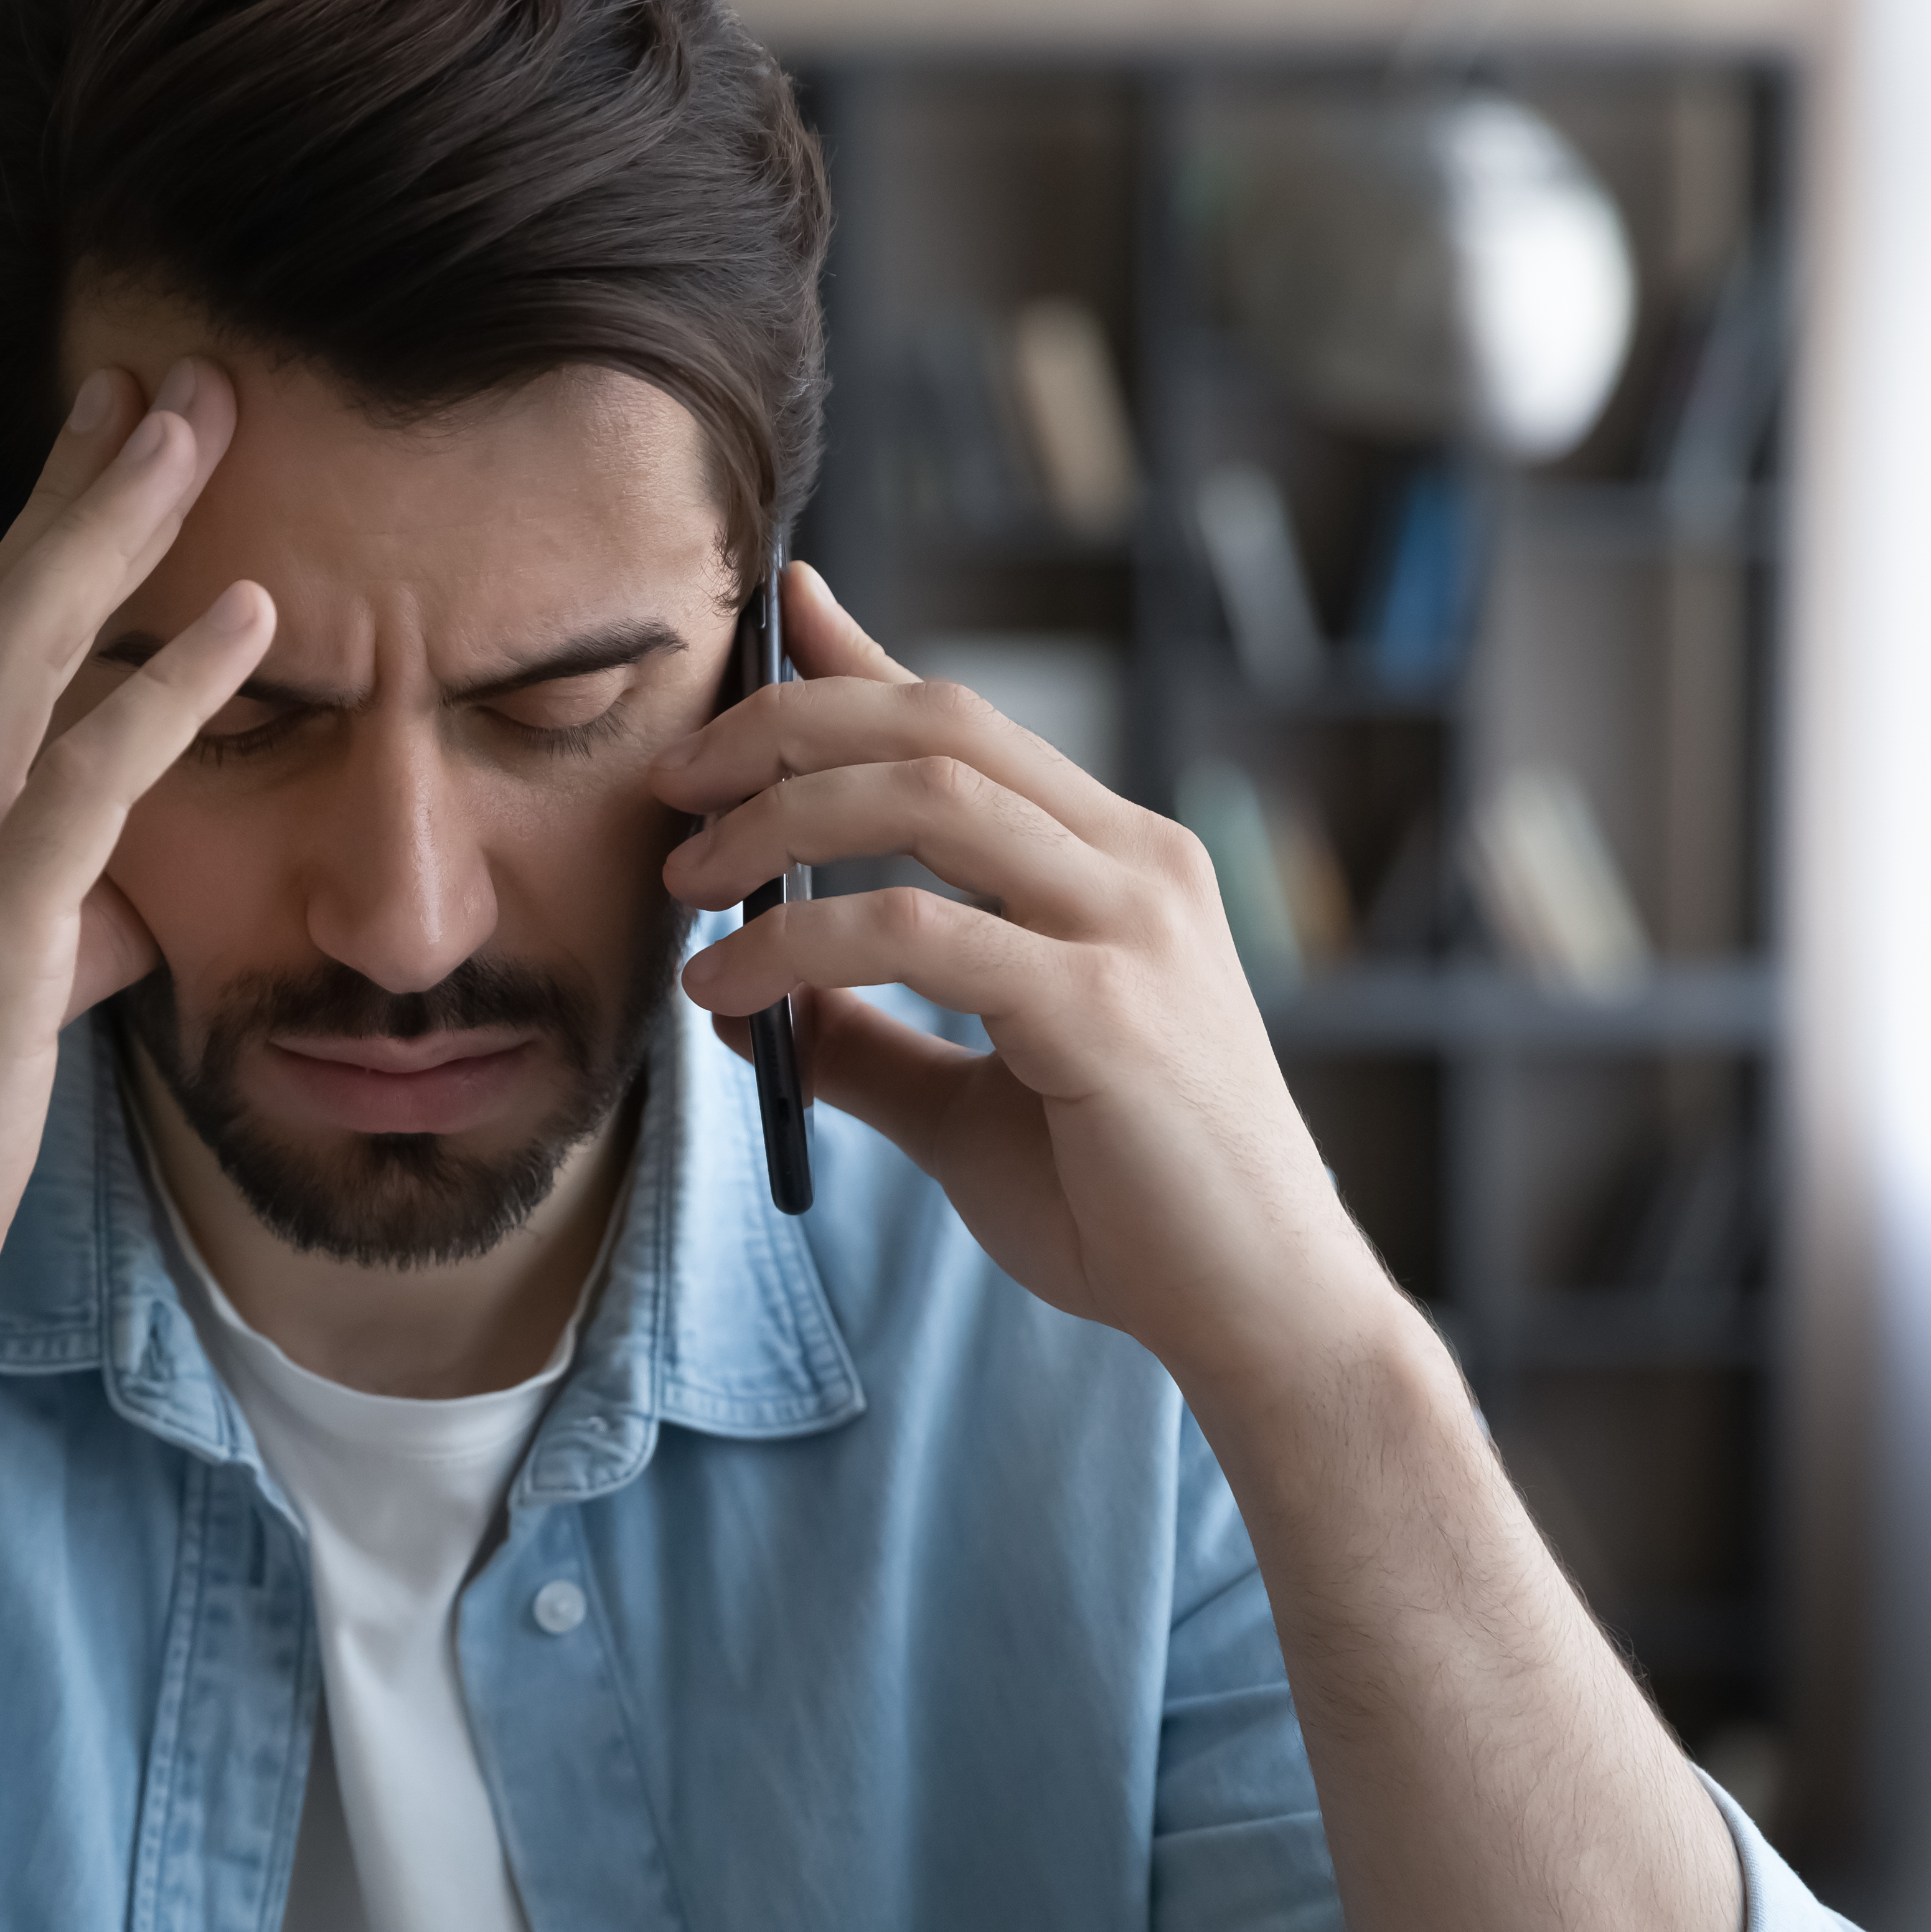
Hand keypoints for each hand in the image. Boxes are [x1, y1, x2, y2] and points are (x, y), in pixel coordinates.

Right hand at [0, 362, 273, 1388]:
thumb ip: (55, 916)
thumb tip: (131, 894)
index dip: (49, 525)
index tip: (113, 429)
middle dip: (90, 476)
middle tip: (175, 371)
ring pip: (28, 645)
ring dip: (124, 526)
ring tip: (208, 422)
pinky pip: (88, 775)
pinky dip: (172, 685)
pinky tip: (252, 619)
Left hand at [655, 563, 1406, 1419]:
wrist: (1256, 1311)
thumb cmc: (1129, 1207)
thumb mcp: (972, 1106)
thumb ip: (870, 1039)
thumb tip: (751, 1002)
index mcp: (1117, 864)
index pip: (965, 722)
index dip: (856, 658)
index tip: (767, 620)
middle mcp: (1135, 865)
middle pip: (936, 724)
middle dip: (786, 725)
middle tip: (674, 784)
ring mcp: (1130, 928)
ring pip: (926, 797)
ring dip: (779, 820)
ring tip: (686, 883)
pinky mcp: (1104, 1010)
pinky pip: (919, 933)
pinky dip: (800, 946)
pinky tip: (730, 990)